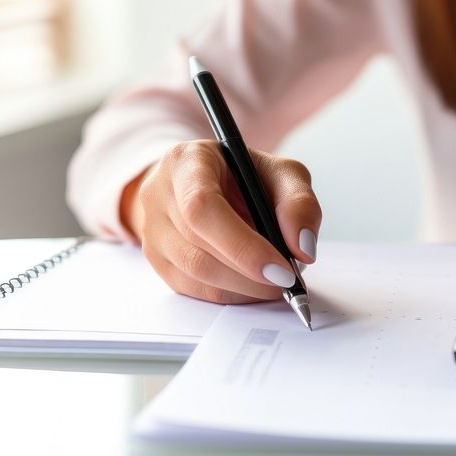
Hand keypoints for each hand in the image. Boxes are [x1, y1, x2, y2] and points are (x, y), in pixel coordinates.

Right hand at [121, 140, 321, 303]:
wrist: (212, 183)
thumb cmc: (245, 176)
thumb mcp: (281, 174)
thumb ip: (299, 203)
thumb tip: (303, 248)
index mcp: (186, 161)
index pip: (201, 207)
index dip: (242, 245)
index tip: (281, 268)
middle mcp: (159, 195)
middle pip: (198, 248)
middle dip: (250, 272)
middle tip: (287, 280)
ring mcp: (152, 231)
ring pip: (195, 274)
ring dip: (244, 287)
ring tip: (276, 281)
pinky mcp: (159, 261)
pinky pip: (195, 289)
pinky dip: (233, 294)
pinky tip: (255, 284)